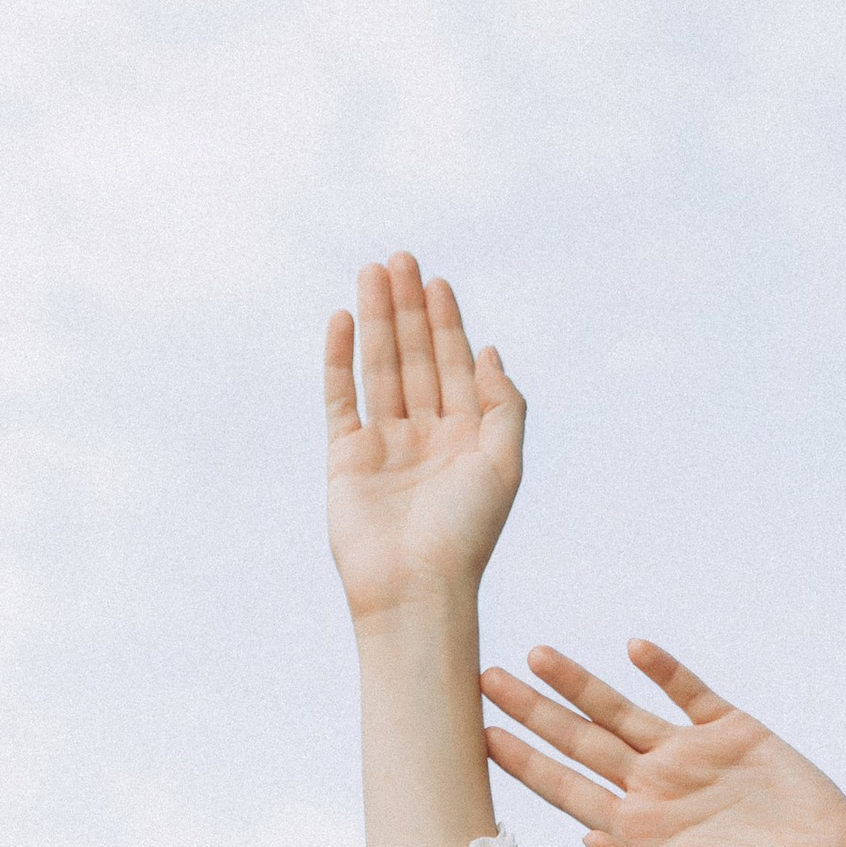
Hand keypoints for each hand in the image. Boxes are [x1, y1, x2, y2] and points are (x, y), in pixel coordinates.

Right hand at [326, 254, 524, 625]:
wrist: (414, 589)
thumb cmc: (465, 536)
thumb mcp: (504, 465)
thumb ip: (505, 406)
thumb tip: (490, 351)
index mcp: (466, 439)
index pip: (455, 367)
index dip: (446, 323)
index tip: (438, 282)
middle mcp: (426, 437)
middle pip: (415, 358)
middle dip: (409, 309)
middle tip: (402, 258)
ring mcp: (384, 446)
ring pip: (380, 369)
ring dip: (377, 320)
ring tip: (372, 271)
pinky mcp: (346, 459)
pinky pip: (341, 398)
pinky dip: (340, 359)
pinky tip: (344, 319)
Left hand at [479, 643, 845, 846]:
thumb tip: (583, 839)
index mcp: (635, 830)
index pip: (564, 789)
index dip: (522, 762)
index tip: (480, 736)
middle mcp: (652, 789)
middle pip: (578, 741)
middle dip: (531, 711)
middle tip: (484, 677)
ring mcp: (689, 757)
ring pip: (620, 710)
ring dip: (579, 683)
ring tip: (536, 655)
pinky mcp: (732, 733)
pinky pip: (689, 692)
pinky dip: (663, 670)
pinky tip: (632, 649)